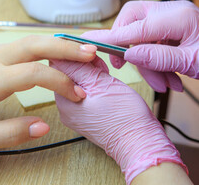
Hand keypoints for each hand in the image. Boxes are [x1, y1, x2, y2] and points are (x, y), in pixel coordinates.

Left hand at [51, 58, 186, 183]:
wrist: (139, 143)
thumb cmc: (125, 118)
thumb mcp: (101, 84)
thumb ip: (78, 68)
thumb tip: (59, 54)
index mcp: (64, 100)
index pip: (58, 65)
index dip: (77, 56)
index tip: (93, 58)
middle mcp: (65, 108)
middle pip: (67, 73)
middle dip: (85, 66)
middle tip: (103, 71)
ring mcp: (75, 114)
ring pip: (78, 82)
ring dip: (92, 76)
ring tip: (107, 80)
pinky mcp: (85, 117)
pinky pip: (85, 94)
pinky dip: (95, 87)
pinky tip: (107, 89)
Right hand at [83, 0, 198, 91]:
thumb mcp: (192, 62)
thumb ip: (158, 57)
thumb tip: (129, 54)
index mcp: (176, 17)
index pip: (134, 26)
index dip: (111, 36)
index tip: (89, 43)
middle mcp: (171, 13)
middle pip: (132, 21)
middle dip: (126, 46)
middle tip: (125, 66)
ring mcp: (171, 20)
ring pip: (140, 37)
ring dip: (148, 63)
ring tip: (165, 82)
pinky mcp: (171, 30)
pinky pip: (151, 43)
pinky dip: (156, 63)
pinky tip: (170, 77)